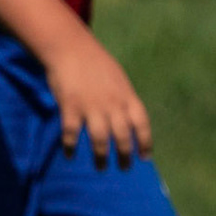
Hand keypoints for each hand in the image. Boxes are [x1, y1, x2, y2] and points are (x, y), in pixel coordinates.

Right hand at [41, 31, 152, 168]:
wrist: (70, 47)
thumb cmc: (96, 64)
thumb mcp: (119, 79)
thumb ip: (125, 100)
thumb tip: (131, 123)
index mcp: (126, 96)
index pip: (142, 124)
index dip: (145, 142)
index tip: (145, 157)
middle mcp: (112, 104)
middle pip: (123, 136)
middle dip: (125, 155)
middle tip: (124, 168)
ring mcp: (91, 106)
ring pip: (100, 139)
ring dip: (101, 156)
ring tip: (101, 168)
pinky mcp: (71, 106)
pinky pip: (71, 132)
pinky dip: (71, 146)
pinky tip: (70, 155)